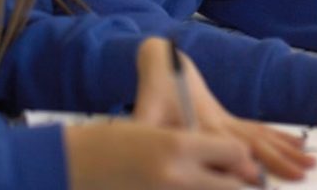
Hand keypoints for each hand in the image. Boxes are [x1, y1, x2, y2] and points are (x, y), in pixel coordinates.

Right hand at [65, 121, 254, 189]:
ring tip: (208, 182)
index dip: (240, 157)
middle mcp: (178, 177)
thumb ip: (198, 147)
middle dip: (240, 185)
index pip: (236, 153)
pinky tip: (187, 187)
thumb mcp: (160, 133)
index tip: (236, 159)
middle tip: (236, 181)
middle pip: (235, 188)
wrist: (76, 165)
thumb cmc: (116, 144)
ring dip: (217, 189)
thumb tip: (240, 164)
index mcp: (178, 146)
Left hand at [132, 38, 314, 181]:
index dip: (239, 161)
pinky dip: (282, 139)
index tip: (256, 176)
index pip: (225, 145)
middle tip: (300, 176)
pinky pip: (260, 130)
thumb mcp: (144, 112)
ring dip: (286, 152)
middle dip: (276, 160)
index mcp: (200, 122)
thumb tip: (141, 149)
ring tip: (310, 164)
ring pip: (262, 137)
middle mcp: (220, 121)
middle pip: (253, 143)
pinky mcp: (230, 119)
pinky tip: (302, 146)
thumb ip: (145, 130)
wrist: (165, 63)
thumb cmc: (154, 92)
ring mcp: (228, 119)